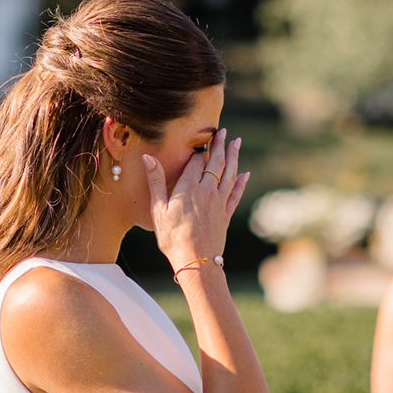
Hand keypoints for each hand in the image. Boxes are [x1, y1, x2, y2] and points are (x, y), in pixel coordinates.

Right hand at [143, 128, 248, 271]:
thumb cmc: (172, 237)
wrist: (196, 260)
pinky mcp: (225, 215)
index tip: (203, 137)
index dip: (200, 149)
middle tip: (225, 132)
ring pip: (230, 175)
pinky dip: (241, 182)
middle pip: (216, 163)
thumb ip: (156, 181)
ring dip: (234, 158)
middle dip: (221, 146)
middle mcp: (207, 191)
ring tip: (237, 143)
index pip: (197, 161)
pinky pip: (236, 194)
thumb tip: (148, 157)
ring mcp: (219, 203)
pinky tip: (245, 174)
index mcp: (189, 187)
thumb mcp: (158, 209)